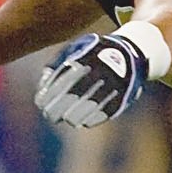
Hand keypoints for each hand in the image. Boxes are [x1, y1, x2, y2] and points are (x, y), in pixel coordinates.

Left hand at [35, 30, 155, 129]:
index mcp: (85, 58)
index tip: (40, 103)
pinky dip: (93, 119)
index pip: (61, 82)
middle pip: (74, 96)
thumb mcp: (74, 50)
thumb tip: (42, 86)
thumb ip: (56, 64)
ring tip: (67, 119)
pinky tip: (83, 122)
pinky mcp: (123, 96)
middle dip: (58, 109)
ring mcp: (112, 84)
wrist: (131, 52)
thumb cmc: (93, 53)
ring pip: (89, 107)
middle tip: (49, 115)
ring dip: (74, 117)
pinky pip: (105, 112)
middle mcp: (99, 71)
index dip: (49, 95)